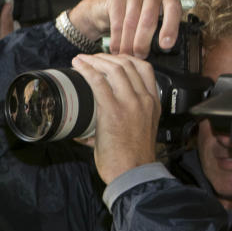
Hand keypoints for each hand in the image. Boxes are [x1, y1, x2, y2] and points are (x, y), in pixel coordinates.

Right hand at [67, 0, 182, 57]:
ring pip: (131, 21)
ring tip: (127, 54)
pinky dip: (116, 38)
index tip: (165, 45)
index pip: (173, 10)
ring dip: (128, 43)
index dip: (170, 28)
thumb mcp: (150, 21)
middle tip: (140, 55)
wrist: (106, 8)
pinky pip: (117, 21)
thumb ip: (159, 30)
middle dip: (143, 42)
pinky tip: (116, 48)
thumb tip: (163, 50)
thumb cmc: (133, 17)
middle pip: (149, 18)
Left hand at [70, 53, 160, 183]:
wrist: (133, 173)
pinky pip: (98, 81)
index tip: (109, 59)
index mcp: (153, 103)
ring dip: (94, 60)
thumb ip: (121, 119)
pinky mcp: (113, 110)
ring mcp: (130, 103)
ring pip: (114, 68)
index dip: (125, 58)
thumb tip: (92, 125)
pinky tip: (78, 66)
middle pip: (127, 64)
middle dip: (106, 57)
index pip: (144, 68)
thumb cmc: (131, 158)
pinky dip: (87, 70)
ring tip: (81, 60)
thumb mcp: (136, 131)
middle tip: (90, 57)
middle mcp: (144, 99)